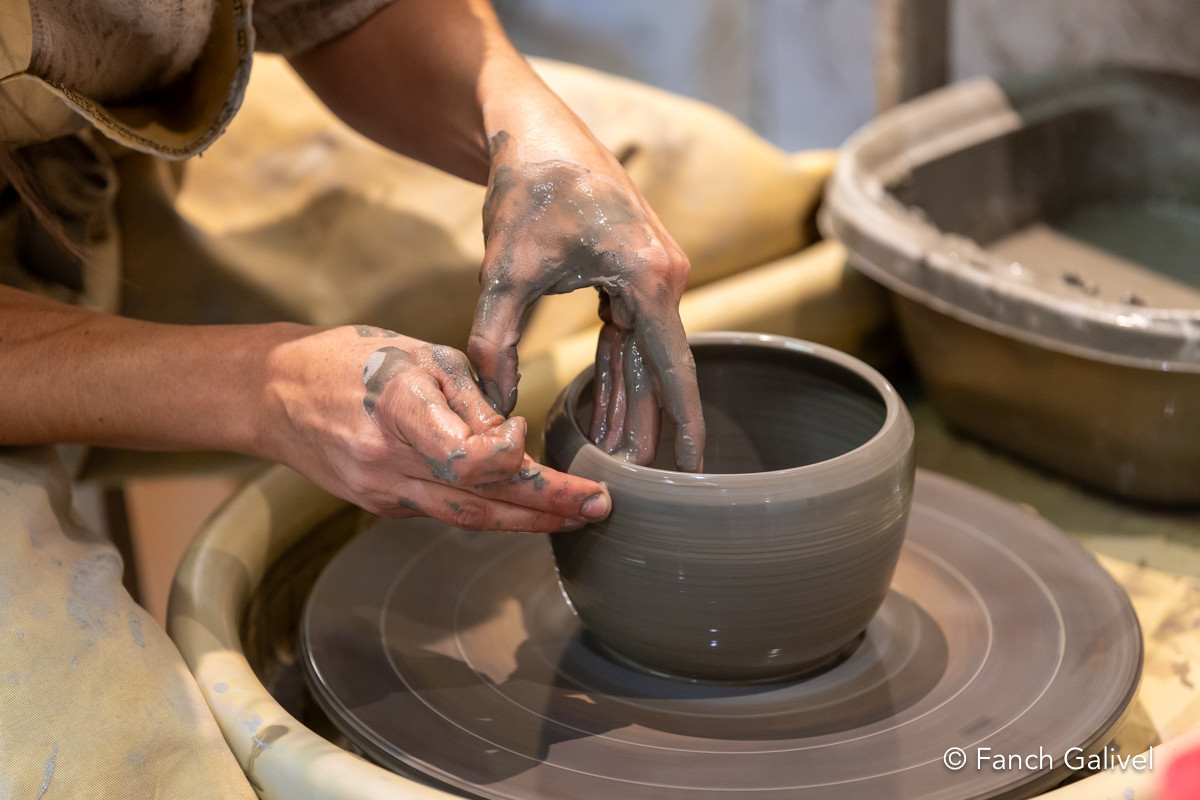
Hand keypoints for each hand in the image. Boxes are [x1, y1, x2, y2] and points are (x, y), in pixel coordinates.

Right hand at [264, 325, 610, 530]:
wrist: (273, 394)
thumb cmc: (350, 358)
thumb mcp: (419, 355)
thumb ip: (471, 399)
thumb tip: (515, 442)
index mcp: (398, 410)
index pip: (467, 459)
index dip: (509, 455)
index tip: (525, 432)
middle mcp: (387, 463)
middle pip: (479, 501)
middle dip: (547, 506)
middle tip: (599, 506)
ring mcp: (380, 492)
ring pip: (466, 520)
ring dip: (527, 523)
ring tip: (576, 518)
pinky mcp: (379, 506)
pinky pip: (443, 514)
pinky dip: (488, 511)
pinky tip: (523, 507)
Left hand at [469, 131, 704, 470]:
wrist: (535, 132)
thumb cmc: (528, 192)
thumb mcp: (506, 272)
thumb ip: (497, 343)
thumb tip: (495, 407)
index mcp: (649, 278)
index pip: (675, 368)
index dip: (685, 424)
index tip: (694, 471)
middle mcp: (664, 278)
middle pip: (661, 369)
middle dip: (647, 426)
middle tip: (635, 481)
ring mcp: (651, 275)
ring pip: (642, 356)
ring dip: (628, 403)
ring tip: (616, 458)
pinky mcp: (631, 274)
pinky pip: (627, 336)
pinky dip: (615, 372)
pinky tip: (606, 413)